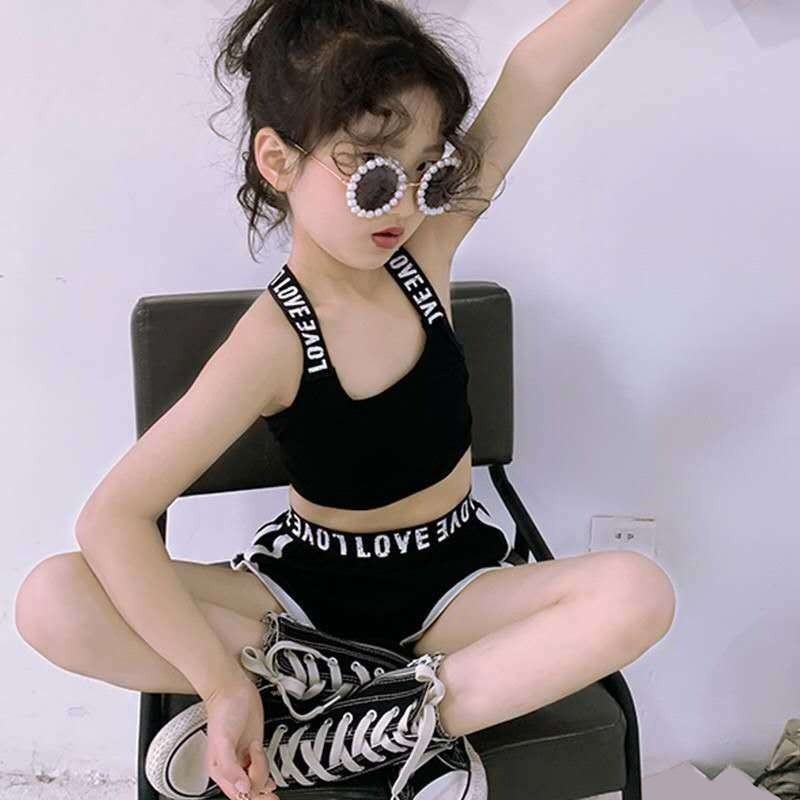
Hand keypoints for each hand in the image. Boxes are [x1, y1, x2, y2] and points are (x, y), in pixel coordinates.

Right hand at [204, 675, 278, 798]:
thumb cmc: (223, 712)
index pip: (237, 794)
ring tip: (256, 749)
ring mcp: (244, 757)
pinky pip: (262, 767)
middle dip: (259, 788)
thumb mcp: (222, 743)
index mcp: (220, 770)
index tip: (263, 795)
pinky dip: (266, 767)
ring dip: (262, 768)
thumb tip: (242, 787)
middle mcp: (232, 767)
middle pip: (249, 790)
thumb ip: (231, 767)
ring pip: (258, 778)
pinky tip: (264, 761)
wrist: (234, 691)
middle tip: (271, 792)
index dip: (250, 797)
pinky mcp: (254, 748)